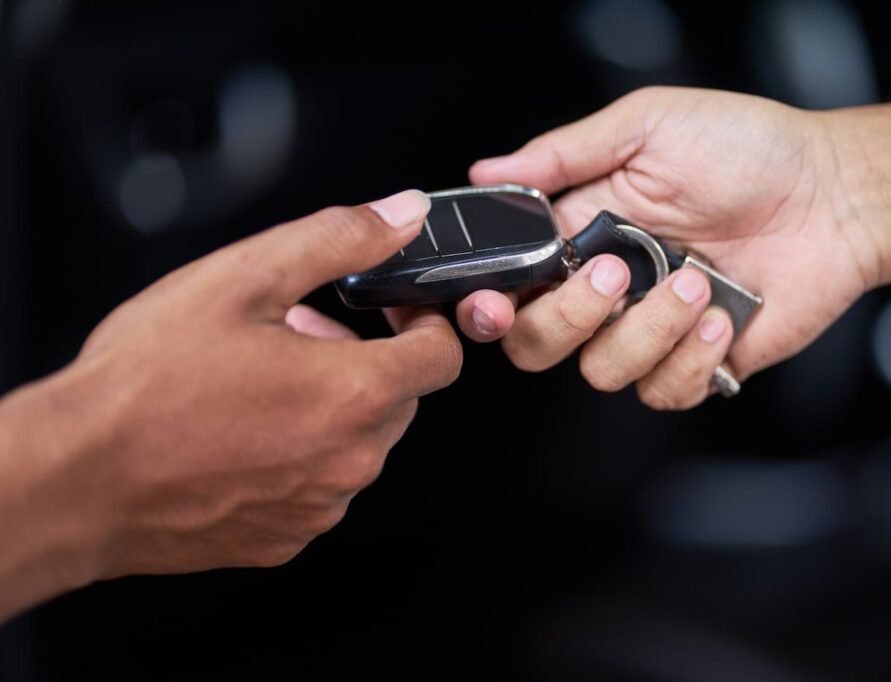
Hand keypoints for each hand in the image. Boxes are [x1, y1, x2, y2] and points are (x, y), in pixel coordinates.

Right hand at [0, 190, 461, 617]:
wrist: (77, 478)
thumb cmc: (146, 384)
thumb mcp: (244, 278)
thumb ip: (339, 240)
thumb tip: (401, 215)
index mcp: (355, 393)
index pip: (442, 356)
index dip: (424, 322)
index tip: (394, 311)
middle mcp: (350, 460)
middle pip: (399, 398)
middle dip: (363, 359)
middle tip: (297, 335)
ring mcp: (320, 506)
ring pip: (358, 443)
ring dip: (329, 407)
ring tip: (259, 381)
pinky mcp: (287, 538)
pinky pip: (320, 486)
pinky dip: (300, 456)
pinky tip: (244, 433)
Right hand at [456, 86, 879, 408]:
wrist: (834, 195)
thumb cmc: (747, 150)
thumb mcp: (648, 126)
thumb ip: (564, 153)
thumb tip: (490, 170)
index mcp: (580, 234)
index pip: (508, 285)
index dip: (488, 304)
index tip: (495, 302)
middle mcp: (605, 290)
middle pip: (535, 344)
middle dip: (568, 317)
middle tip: (616, 275)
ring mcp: (649, 332)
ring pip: (601, 372)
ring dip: (649, 331)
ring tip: (698, 282)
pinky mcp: (694, 365)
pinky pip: (662, 392)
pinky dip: (691, 361)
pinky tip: (723, 317)